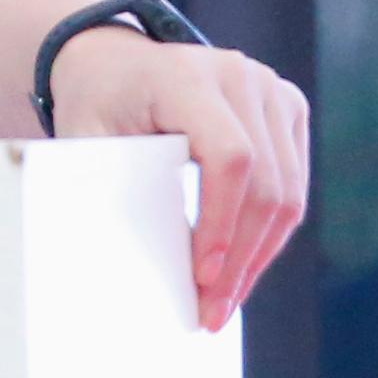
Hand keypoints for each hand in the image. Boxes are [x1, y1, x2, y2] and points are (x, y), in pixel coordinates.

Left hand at [50, 29, 312, 332]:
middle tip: (213, 314)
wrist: (116, 64)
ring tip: (227, 302)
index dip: (223, 222)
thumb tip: (111, 265)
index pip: (230, 157)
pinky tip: (242, 268)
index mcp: (187, 76)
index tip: (201, 277)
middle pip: (267, 182)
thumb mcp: (84, 138)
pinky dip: (270, 233)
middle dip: (242, 258)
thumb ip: (100, 186)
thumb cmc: (97, 105)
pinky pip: (293, 183)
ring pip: (289, 191)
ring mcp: (271, 89)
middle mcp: (239, 75)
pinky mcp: (287, 108)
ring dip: (260, 255)